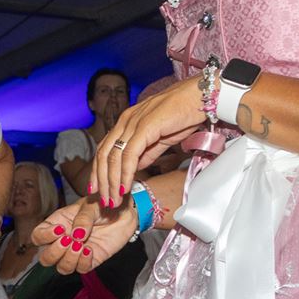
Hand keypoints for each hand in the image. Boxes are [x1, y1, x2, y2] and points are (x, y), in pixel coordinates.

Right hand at [30, 199, 136, 274]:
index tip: (60, 230)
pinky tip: (90, 250)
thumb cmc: (104, 205)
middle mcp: (62, 242)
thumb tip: (77, 235)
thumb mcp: (91, 205)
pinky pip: (80, 269)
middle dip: (54, 252)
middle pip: (45, 258)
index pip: (37, 237)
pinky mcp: (89, 261)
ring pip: (61, 268)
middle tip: (69, 240)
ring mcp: (75, 253)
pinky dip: (83, 263)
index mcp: (56, 225)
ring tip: (81, 246)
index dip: (44, 237)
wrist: (125, 213)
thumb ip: (83, 219)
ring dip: (68, 259)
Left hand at [91, 79, 204, 206]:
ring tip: (113, 200)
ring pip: (113, 157)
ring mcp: (133, 123)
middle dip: (101, 181)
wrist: (202, 96)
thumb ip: (146, 153)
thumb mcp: (161, 138)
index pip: (104, 149)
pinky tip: (124, 187)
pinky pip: (129, 155)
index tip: (97, 189)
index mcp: (126, 122)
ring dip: (112, 182)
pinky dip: (125, 173)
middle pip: (103, 155)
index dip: (98, 171)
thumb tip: (135, 168)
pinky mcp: (145, 127)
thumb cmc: (184, 114)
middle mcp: (125, 121)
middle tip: (104, 201)